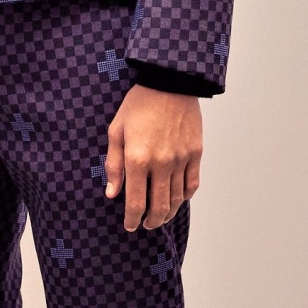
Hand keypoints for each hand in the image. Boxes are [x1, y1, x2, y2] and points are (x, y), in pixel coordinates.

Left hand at [104, 86, 202, 230]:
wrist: (169, 82)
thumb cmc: (138, 104)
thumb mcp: (116, 131)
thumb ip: (113, 165)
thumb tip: (112, 193)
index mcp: (137, 159)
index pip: (135, 201)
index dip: (132, 219)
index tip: (130, 226)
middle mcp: (161, 163)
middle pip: (158, 206)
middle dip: (151, 221)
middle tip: (146, 225)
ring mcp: (181, 159)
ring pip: (176, 198)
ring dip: (168, 213)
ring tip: (161, 217)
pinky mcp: (195, 153)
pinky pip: (192, 183)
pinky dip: (185, 196)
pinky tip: (178, 199)